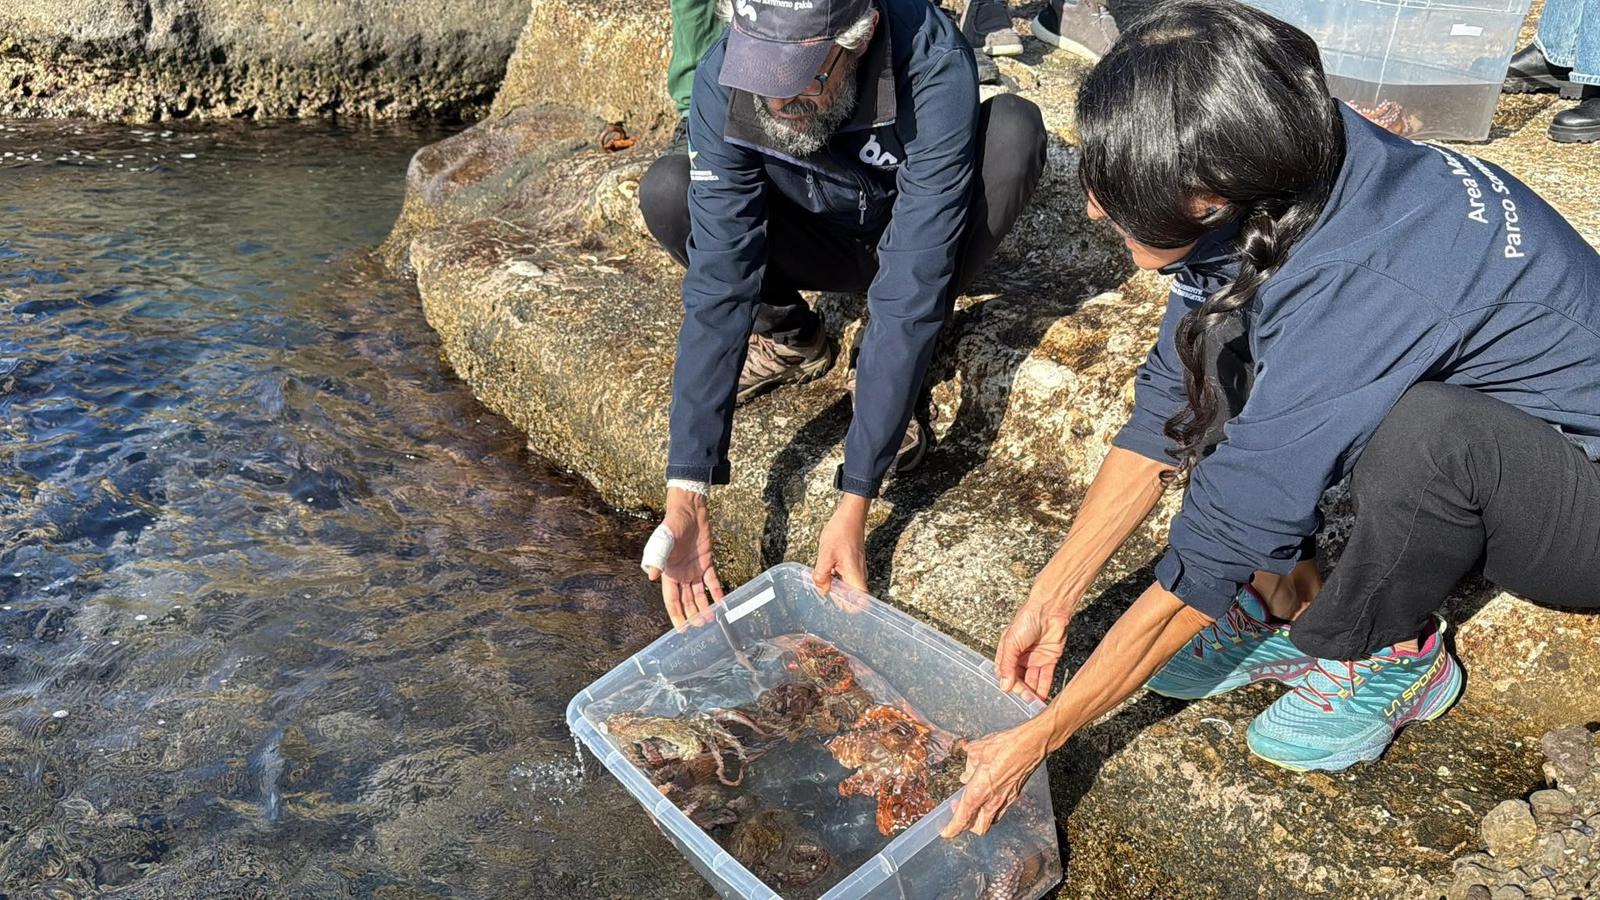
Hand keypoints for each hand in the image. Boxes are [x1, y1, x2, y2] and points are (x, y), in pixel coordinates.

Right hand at [645, 488, 723, 630]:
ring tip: (710, 620)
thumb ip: (657, 558)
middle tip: (700, 627)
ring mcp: (694, 569)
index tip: (681, 629)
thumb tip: (651, 576)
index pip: (672, 600)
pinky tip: (721, 602)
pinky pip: (712, 580)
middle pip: (686, 601)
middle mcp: (681, 575)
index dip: (676, 615)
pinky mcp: (706, 562)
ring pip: (699, 594)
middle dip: (692, 615)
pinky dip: (716, 591)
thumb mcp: (663, 540)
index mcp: (668, 573)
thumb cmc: (672, 524)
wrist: (689, 510)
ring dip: (704, 606)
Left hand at [812, 495, 868, 597]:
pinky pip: (846, 577)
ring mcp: (858, 570)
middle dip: (837, 597)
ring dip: (835, 586)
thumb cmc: (840, 532)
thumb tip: (822, 591)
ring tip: (822, 578)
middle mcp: (860, 576)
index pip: (859, 603)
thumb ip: (822, 576)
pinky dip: (836, 577)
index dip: (848, 608)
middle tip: (822, 589)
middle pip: (852, 597)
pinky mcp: (854, 564)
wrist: (850, 516)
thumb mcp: (825, 555)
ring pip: (848, 587)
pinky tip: (826, 569)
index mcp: (855, 577)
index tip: (834, 603)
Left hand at [940, 717, 1052, 838]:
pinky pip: (1000, 810)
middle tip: (958, 809)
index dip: (952, 828)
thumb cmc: (1004, 746)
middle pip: (978, 828)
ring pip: (990, 820)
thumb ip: (968, 766)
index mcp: (979, 791)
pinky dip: (991, 808)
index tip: (945, 832)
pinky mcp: (1015, 796)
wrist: (1030, 744)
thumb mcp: (977, 751)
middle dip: (966, 825)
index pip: (963, 817)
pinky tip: (988, 794)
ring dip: (979, 817)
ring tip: (972, 801)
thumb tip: (966, 775)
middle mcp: (993, 801)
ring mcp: (1006, 800)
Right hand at [994, 599, 1070, 699]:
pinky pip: (1046, 677)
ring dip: (1033, 691)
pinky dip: (1044, 687)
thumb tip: (1004, 685)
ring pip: (1033, 680)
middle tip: (1025, 700)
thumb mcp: (1012, 642)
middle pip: (1019, 679)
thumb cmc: (1026, 620)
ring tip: (1033, 703)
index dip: (1008, 683)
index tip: (1011, 692)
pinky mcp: (1050, 660)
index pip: (1005, 673)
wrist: (1049, 610)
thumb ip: (1007, 665)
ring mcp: (1035, 659)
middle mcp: (1021, 657)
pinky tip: (1042, 697)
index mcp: (1008, 651)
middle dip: (1022, 690)